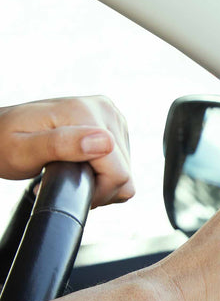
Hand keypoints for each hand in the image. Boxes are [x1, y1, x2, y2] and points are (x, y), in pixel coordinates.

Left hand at [0, 95, 133, 206]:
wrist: (0, 129)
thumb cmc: (3, 143)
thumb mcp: (22, 151)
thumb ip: (60, 145)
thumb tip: (105, 143)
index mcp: (85, 113)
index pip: (119, 172)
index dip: (96, 192)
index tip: (64, 187)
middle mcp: (104, 109)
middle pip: (125, 171)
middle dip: (97, 186)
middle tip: (63, 180)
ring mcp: (111, 114)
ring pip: (126, 168)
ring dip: (101, 179)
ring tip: (70, 172)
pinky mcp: (114, 123)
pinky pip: (123, 160)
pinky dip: (104, 171)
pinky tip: (82, 164)